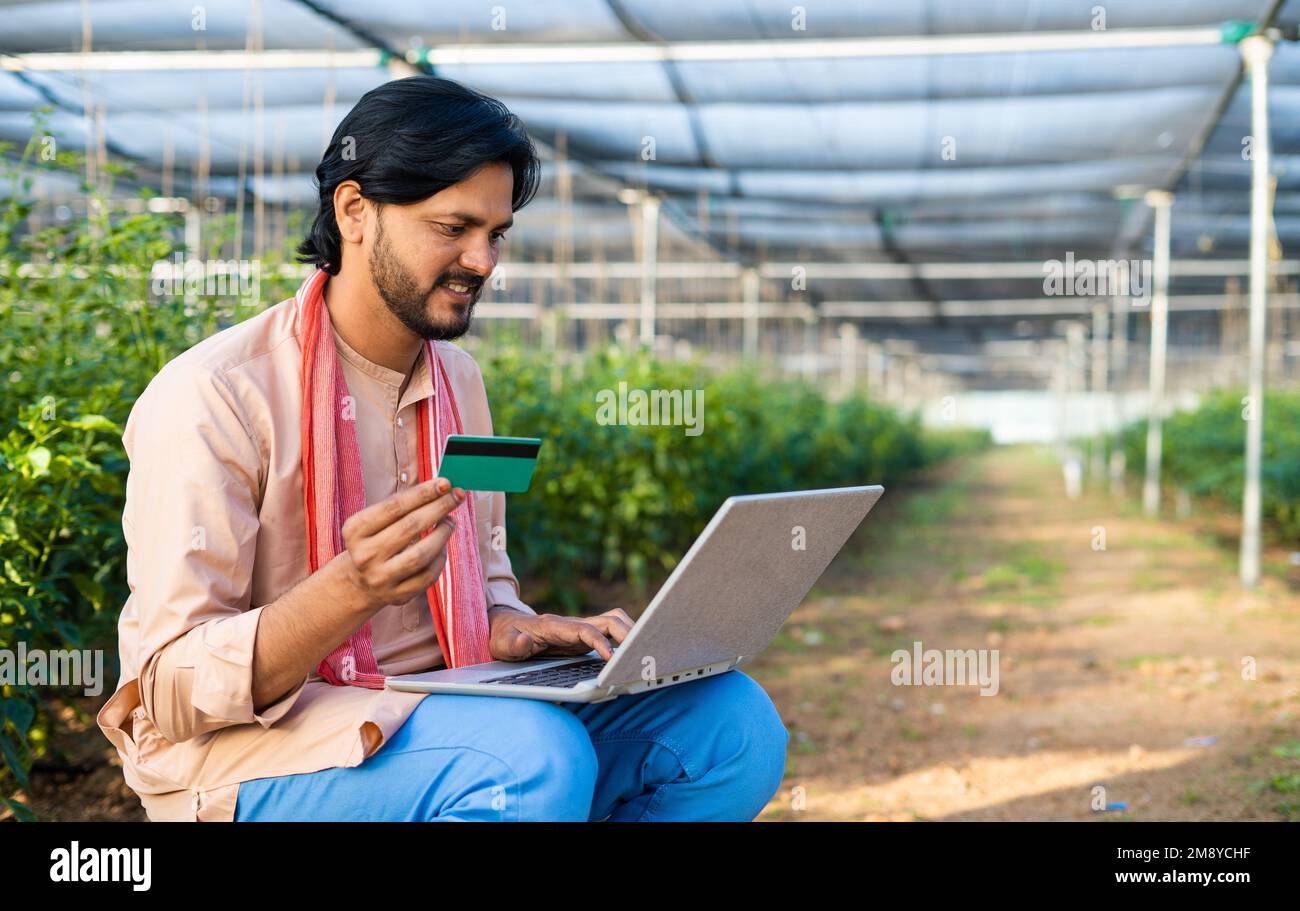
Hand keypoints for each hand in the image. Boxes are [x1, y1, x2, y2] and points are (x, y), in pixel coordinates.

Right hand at [336, 477, 465, 612]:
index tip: (445, 482)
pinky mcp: (397, 595)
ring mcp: (381, 578)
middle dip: (438, 508)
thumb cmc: (374, 541)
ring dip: (442, 533)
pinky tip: (443, 545)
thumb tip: (441, 488)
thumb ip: (402, 506)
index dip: (422, 493)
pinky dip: (440, 557)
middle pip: (410, 527)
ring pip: (421, 554)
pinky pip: (428, 575)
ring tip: (451, 520)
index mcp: (355, 530)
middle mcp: (365, 555)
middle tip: (457, 495)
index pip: (394, 507)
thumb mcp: (374, 522)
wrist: (358, 583)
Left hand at [488, 608, 634, 661]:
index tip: (611, 658)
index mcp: (554, 626)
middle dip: (627, 634)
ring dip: (631, 633)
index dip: (600, 642)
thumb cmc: (504, 637)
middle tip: (641, 654)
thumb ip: (513, 644)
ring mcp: (580, 630)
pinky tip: (634, 653)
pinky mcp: (584, 638)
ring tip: (644, 652)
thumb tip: (525, 643)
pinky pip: (610, 632)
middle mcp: (572, 625)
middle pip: (608, 620)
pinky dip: (625, 638)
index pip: (584, 630)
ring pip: (614, 622)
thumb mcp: (501, 644)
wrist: (505, 628)